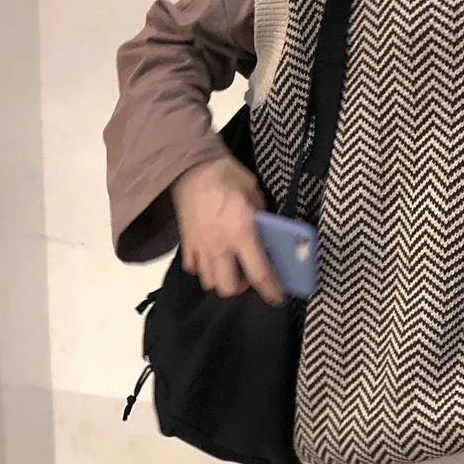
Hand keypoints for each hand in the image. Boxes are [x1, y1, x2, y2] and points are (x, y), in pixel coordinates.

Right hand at [172, 157, 283, 304]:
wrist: (189, 165)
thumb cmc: (227, 175)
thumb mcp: (254, 193)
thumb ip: (261, 217)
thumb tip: (267, 231)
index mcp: (241, 234)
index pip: (259, 273)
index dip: (271, 289)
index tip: (279, 298)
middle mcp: (219, 247)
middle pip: (228, 288)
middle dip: (242, 288)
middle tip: (250, 276)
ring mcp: (199, 247)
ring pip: (209, 282)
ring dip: (223, 280)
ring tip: (231, 268)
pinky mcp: (185, 242)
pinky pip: (194, 268)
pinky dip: (204, 269)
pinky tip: (212, 258)